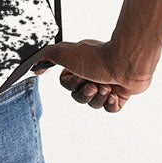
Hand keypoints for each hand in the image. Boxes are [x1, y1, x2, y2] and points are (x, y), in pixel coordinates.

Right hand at [33, 38, 153, 112]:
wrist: (126, 62)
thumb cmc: (97, 57)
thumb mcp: (64, 52)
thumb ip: (46, 56)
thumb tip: (35, 66)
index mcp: (79, 66)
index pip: (67, 86)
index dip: (72, 85)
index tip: (79, 77)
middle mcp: (92, 75)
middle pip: (79, 97)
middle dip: (85, 93)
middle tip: (93, 84)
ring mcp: (107, 85)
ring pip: (94, 104)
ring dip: (99, 97)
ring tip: (107, 86)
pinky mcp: (120, 95)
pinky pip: (110, 109)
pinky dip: (111, 104)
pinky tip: (114, 94)